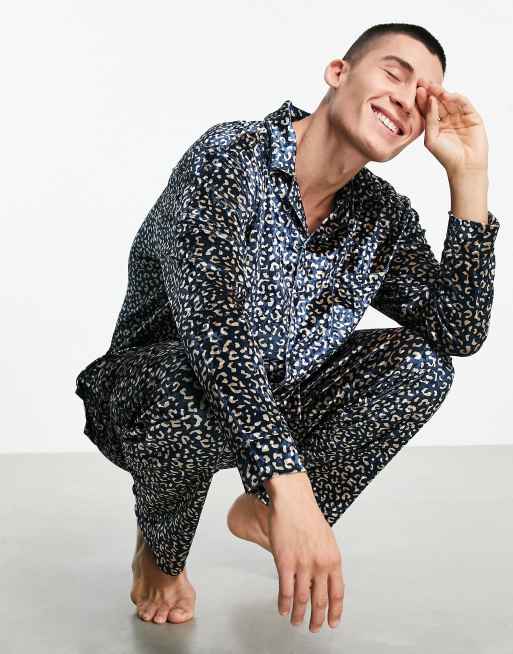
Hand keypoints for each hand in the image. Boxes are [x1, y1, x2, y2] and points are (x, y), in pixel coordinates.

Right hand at [265, 478, 344, 632]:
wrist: (293, 501)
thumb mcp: (327, 539)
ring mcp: (302, 565)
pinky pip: (285, 590)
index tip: (333, 622)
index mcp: (333, 559)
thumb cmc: (308, 516)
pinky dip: (284, 604)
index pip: (337, 593)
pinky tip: (283, 610)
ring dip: (299, 615)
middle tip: (314, 628)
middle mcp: (320, 565)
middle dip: (317, 619)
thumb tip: (324, 578)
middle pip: (320, 600)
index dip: (335, 611)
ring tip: (296, 622)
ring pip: (302, 599)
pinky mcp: (285, 562)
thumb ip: (326, 560)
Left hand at [415, 79, 487, 176]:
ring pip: (450, 100)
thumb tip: (430, 100)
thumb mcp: (431, 138)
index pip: (428, 108)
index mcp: (437, 124)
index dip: (423, 99)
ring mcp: (460, 116)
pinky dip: (456, 98)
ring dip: (442, 92)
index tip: (416, 89)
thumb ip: (430, 119)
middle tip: (423, 81)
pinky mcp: (472, 116)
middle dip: (431, 91)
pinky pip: (463, 103)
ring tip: (433, 87)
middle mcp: (448, 119)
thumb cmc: (446, 156)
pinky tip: (447, 95)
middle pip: (438, 101)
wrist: (464, 166)